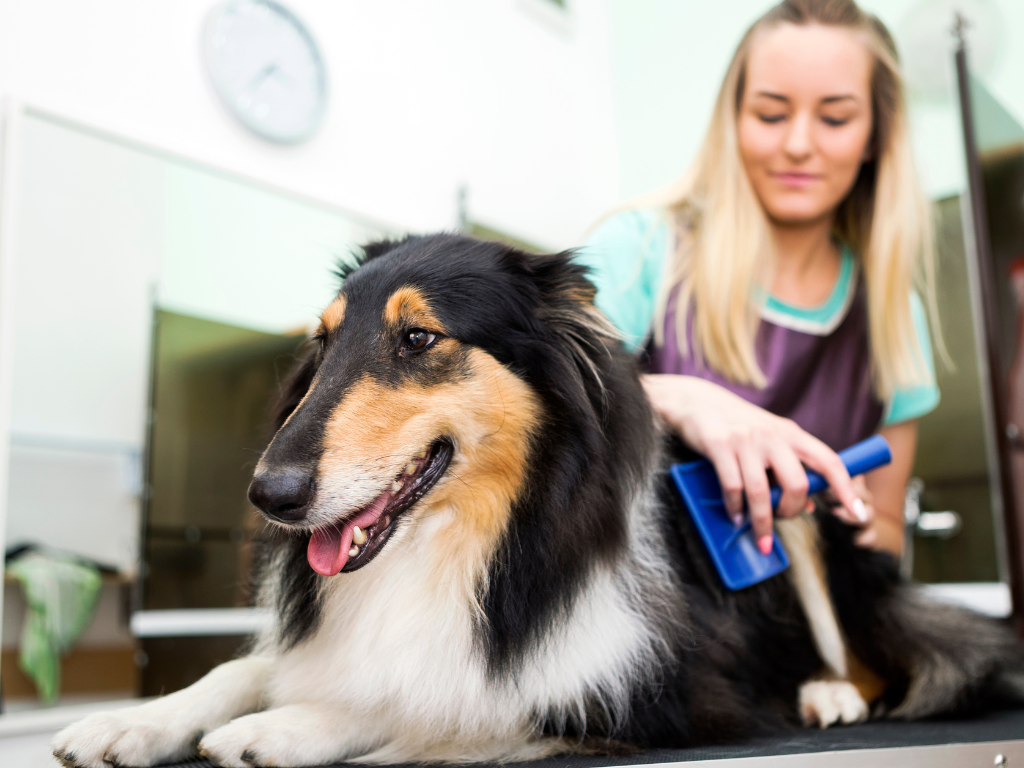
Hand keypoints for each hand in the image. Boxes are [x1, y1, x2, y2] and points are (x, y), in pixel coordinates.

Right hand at [642, 374, 867, 551]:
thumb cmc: (737, 425)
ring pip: (761, 492)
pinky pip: (733, 488)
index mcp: (791, 433)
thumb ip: (789, 469)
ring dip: (761, 522)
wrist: (697, 401)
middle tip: (782, 521)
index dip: (846, 489)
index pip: (829, 461)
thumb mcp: (769, 440)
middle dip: (791, 512)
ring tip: (759, 538)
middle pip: (797, 484)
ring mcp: (745, 440)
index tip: (859, 514)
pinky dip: (736, 509)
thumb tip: (810, 505)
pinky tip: (736, 517)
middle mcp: (772, 436)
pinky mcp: (719, 446)